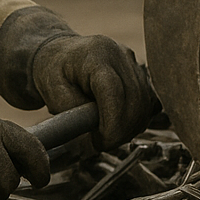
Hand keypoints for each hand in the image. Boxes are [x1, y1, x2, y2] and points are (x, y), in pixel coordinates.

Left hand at [31, 35, 156, 148]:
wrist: (61, 54)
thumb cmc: (53, 70)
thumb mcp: (52, 92)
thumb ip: (73, 113)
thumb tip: (93, 134)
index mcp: (96, 55)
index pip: (114, 91)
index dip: (113, 122)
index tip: (101, 141)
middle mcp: (120, 54)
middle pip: (134, 99)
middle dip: (122, 130)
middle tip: (103, 144)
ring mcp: (132, 62)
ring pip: (145, 103)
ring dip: (131, 127)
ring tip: (109, 136)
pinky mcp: (139, 72)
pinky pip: (147, 101)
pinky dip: (137, 119)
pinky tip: (119, 125)